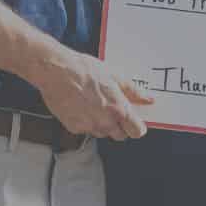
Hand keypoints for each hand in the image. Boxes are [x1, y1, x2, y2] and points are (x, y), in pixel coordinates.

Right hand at [28, 48, 155, 140]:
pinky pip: (86, 130)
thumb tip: (148, 100)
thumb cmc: (85, 70)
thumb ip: (133, 91)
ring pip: (102, 133)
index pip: (137, 132)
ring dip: (103, 124)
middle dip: (120, 125)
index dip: (137, 127)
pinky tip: (82, 106)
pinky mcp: (73, 127)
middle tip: (114, 109)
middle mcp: (104, 122)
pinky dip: (86, 122)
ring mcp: (88, 126)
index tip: (135, 122)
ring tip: (96, 104)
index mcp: (118, 110)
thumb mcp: (115, 76)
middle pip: (120, 135)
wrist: (57, 71)